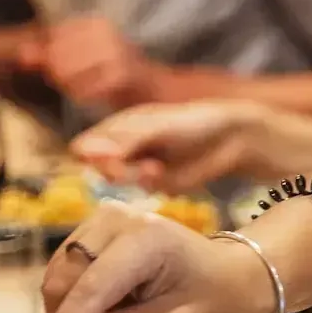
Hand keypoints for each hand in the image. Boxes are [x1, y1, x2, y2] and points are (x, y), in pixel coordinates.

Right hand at [38, 200, 276, 312]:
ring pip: (59, 275)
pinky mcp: (94, 230)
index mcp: (144, 239)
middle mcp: (115, 219)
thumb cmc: (212, 301)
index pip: (90, 290)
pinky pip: (66, 271)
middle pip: (64, 279)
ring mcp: (102, 220)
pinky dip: (73, 301)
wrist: (233, 273)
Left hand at [41, 16, 159, 110]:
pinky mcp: (121, 74)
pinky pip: (84, 91)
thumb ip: (49, 55)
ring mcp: (115, 52)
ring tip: (89, 91)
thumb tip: (21, 54)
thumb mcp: (82, 60)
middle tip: (81, 85)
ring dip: (73, 89)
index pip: (52, 40)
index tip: (72, 71)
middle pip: (55, 58)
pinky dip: (85, 98)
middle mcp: (105, 31)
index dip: (53, 60)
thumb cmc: (116, 77)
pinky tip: (97, 98)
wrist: (158, 94)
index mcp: (95, 22)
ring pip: (66, 74)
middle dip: (61, 77)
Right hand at [74, 101, 268, 191]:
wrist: (229, 139)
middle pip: (99, 167)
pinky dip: (150, 184)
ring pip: (120, 182)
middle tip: (125, 167)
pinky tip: (163, 174)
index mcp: (117, 127)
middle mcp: (123, 148)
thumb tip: (82, 151)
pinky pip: (142, 190)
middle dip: (113, 169)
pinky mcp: (157, 185)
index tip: (102, 160)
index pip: (86, 145)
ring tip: (155, 168)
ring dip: (133, 177)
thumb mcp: (154, 126)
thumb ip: (123, 140)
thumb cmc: (191, 122)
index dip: (89, 156)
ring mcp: (139, 168)